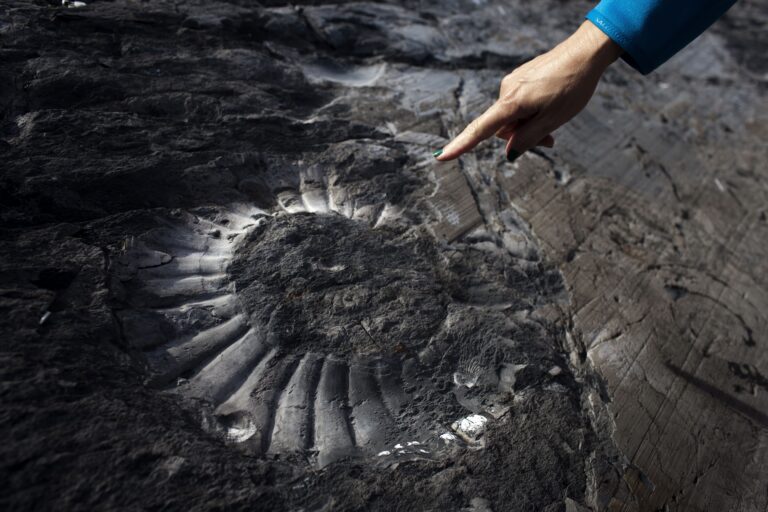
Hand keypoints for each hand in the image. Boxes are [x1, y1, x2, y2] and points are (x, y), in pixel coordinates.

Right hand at [435, 21, 621, 161]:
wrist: (585, 52)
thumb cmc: (572, 86)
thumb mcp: (553, 119)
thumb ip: (528, 138)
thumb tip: (510, 153)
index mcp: (511, 102)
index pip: (480, 130)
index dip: (460, 145)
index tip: (440, 157)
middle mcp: (506, 90)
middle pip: (503, 128)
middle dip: (521, 137)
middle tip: (550, 141)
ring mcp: (512, 83)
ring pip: (512, 117)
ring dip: (529, 125)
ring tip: (554, 121)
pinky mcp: (520, 78)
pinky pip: (519, 104)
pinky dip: (531, 112)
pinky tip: (551, 106)